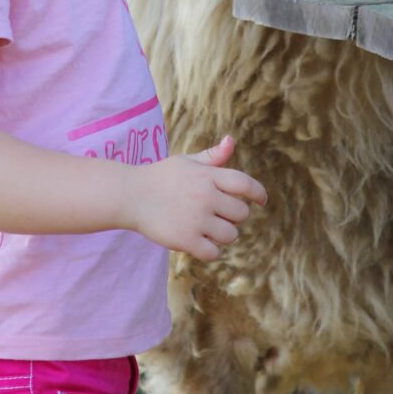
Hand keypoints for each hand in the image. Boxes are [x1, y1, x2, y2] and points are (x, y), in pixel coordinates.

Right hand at [124, 135, 267, 260]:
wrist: (131, 195)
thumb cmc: (161, 177)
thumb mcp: (186, 161)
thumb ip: (212, 156)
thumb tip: (231, 141)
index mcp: (208, 175)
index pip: (245, 184)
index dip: (258, 193)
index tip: (261, 201)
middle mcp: (205, 196)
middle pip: (241, 213)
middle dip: (233, 215)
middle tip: (218, 214)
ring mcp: (196, 219)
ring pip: (230, 235)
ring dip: (223, 234)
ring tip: (208, 229)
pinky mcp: (185, 240)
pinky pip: (213, 252)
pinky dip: (210, 250)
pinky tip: (200, 243)